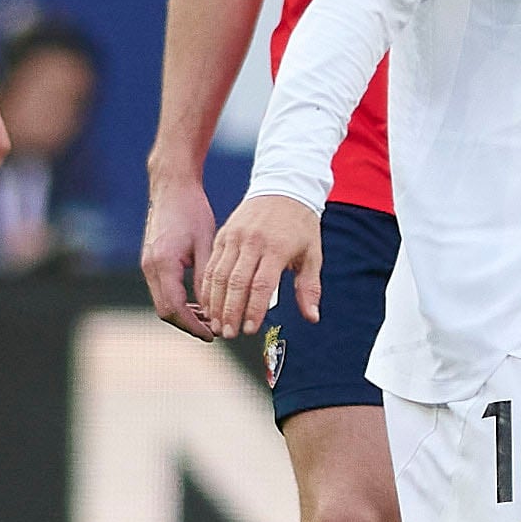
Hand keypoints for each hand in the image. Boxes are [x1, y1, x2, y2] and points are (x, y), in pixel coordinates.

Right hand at [140, 166, 221, 332]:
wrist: (172, 187)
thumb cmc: (192, 210)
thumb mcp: (207, 244)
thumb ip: (207, 276)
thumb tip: (213, 306)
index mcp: (163, 264)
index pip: (174, 308)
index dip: (193, 325)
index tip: (213, 335)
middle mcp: (150, 267)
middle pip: (165, 310)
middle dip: (189, 324)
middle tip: (215, 331)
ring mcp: (147, 264)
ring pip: (163, 301)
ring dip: (184, 313)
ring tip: (211, 318)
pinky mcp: (151, 260)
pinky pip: (163, 289)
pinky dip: (179, 300)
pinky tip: (200, 301)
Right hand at [193, 191, 322, 339]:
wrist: (284, 188)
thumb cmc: (302, 225)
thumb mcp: (312, 254)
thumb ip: (309, 287)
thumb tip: (312, 317)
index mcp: (277, 248)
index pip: (261, 285)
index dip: (253, 309)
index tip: (250, 329)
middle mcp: (252, 242)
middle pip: (236, 283)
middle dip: (230, 311)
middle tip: (228, 333)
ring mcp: (234, 237)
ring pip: (219, 275)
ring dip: (216, 303)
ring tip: (216, 324)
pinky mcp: (222, 235)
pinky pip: (211, 264)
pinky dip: (208, 286)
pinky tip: (209, 303)